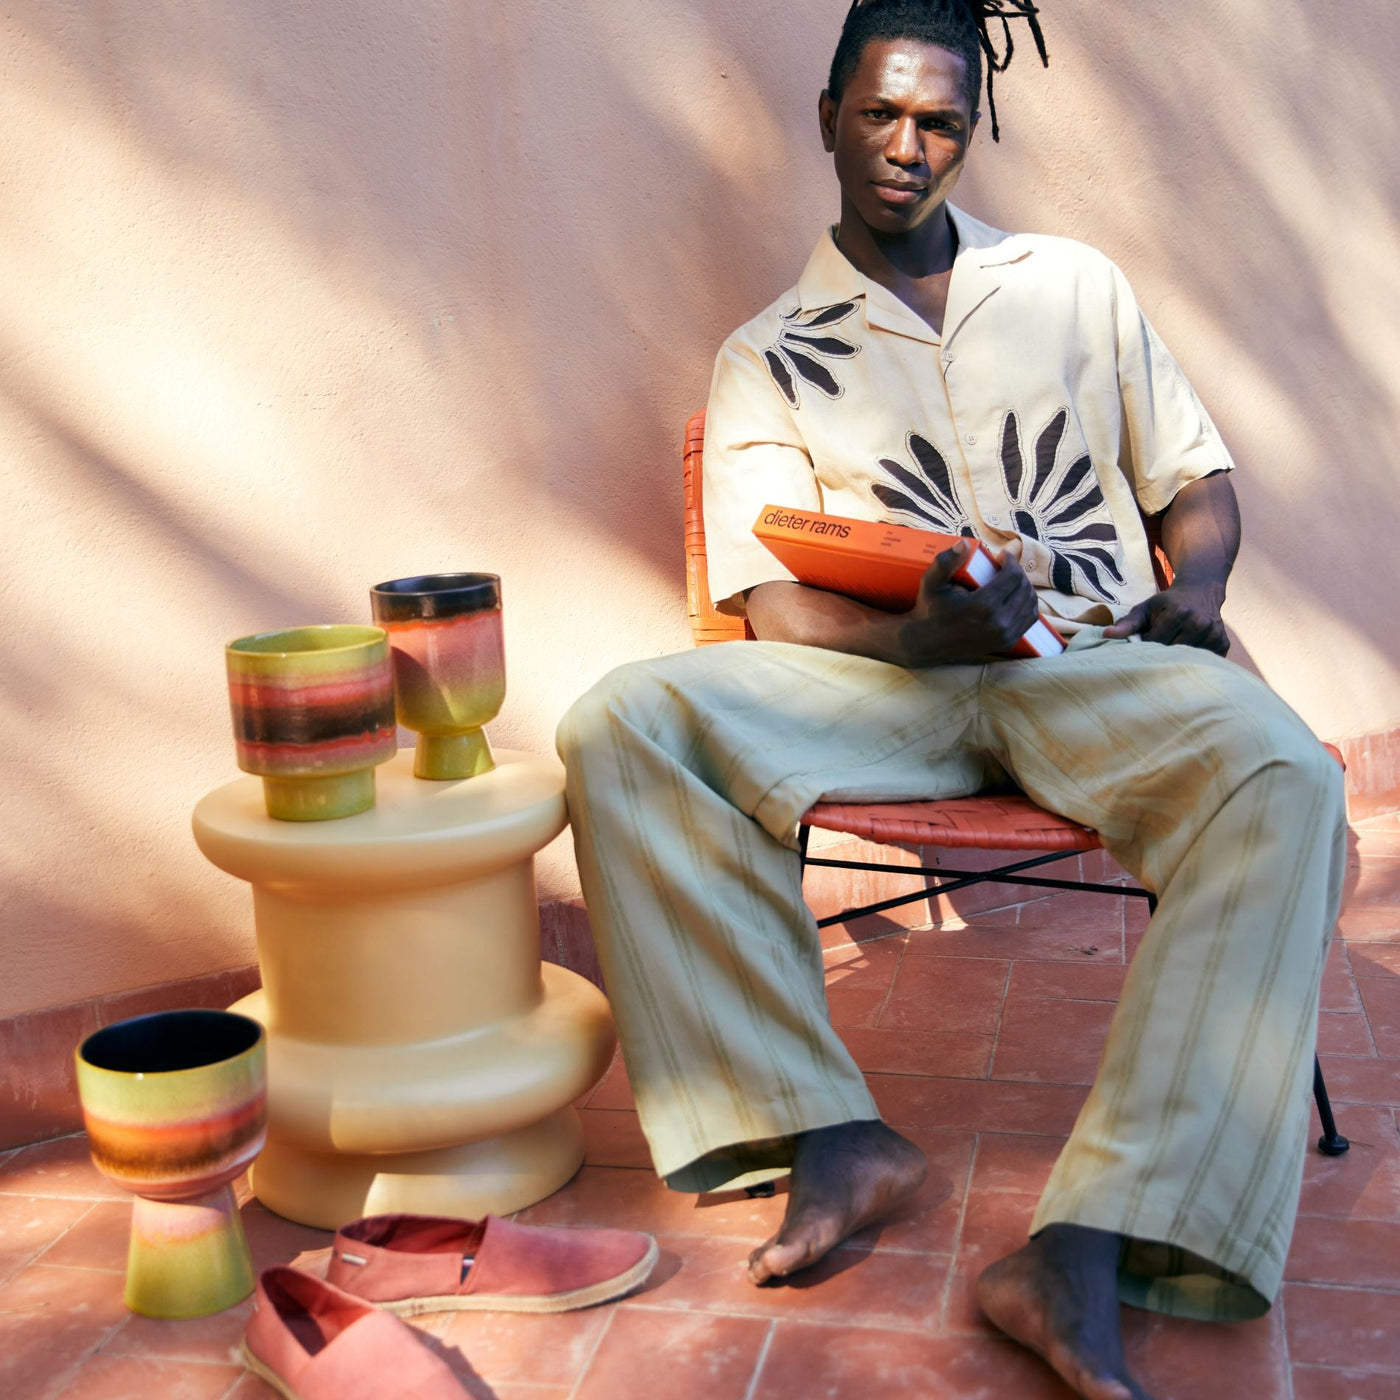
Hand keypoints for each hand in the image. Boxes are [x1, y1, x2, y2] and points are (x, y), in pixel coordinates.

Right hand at [889, 539, 1041, 666]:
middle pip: (1024, 588)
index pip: (1013, 576)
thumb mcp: (931, 583)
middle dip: (1018, 572)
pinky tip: (1016, 596)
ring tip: (1012, 579)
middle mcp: (998, 623)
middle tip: (1006, 565)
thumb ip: (946, 561)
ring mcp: (1004, 635)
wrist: (927, 643)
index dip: (1011, 560)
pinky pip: (1029, 619)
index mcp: (983, 606)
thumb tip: (964, 543)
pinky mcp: (1007, 642)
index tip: (1002, 555)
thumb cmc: (930, 609)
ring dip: (1025, 587)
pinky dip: (1027, 604)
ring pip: (1031, 604)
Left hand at [1103, 581, 1228, 652]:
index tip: (1144, 643)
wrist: (1200, 591)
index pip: (1155, 643)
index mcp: (1179, 613)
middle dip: (1161, 654)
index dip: (1146, 647)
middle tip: (1158, 648)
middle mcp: (1199, 623)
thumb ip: (1127, 623)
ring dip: (1178, 658)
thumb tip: (1106, 635)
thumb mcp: (1145, 608)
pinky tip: (1189, 650)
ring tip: (1174, 645)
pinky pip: (1204, 661)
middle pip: (1172, 653)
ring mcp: (1214, 634)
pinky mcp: (1223, 643)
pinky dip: (1194, 660)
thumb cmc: (1167, 603)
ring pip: (1188, 660)